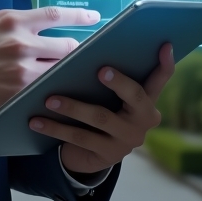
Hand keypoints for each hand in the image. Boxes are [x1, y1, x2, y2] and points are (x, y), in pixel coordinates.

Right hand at [0, 7, 98, 116]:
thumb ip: (13, 21)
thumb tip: (38, 22)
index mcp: (13, 21)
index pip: (56, 15)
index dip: (80, 16)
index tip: (95, 18)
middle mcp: (20, 43)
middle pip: (68, 46)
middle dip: (78, 51)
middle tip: (83, 55)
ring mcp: (20, 70)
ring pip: (60, 70)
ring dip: (68, 72)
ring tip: (74, 74)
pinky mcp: (16, 93)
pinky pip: (46, 90)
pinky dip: (53, 90)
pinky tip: (58, 91)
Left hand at [28, 43, 174, 173]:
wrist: (89, 154)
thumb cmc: (100, 111)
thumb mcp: (109, 96)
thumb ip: (108, 79)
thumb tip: (89, 51)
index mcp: (147, 100)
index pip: (160, 79)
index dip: (164, 63)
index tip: (164, 45)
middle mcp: (144, 120)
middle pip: (135, 96)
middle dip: (119, 82)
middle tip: (100, 70)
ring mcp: (128, 139)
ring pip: (100, 117)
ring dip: (72, 106)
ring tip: (49, 98)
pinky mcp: (109, 155)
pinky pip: (80, 138)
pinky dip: (55, 127)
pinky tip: (36, 121)